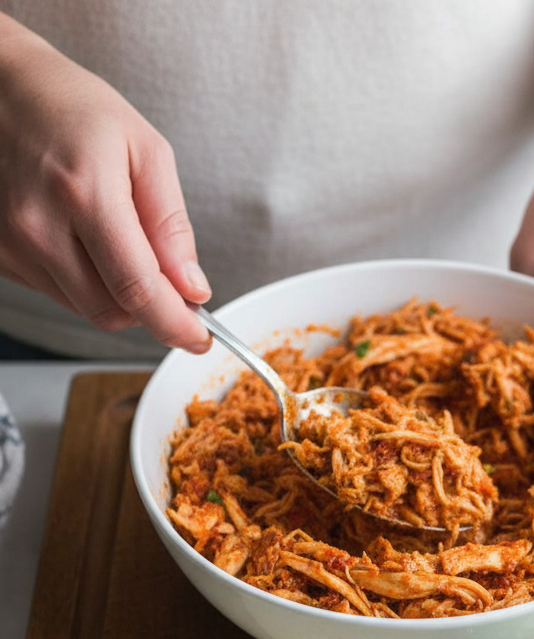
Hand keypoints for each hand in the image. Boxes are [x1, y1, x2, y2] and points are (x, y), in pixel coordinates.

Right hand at [0, 22, 210, 351]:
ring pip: (86, 309)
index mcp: (84, 192)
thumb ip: (172, 226)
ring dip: (116, 295)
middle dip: (149, 308)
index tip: (197, 336)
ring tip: (117, 242)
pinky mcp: (0, 256)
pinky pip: (58, 294)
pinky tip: (82, 239)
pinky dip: (84, 281)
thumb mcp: (145, 150)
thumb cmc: (73, 109)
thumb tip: (192, 288)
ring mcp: (13, 244)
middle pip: (112, 312)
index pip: (138, 290)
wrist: (1, 90)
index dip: (175, 324)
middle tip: (166, 280)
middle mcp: (40, 225)